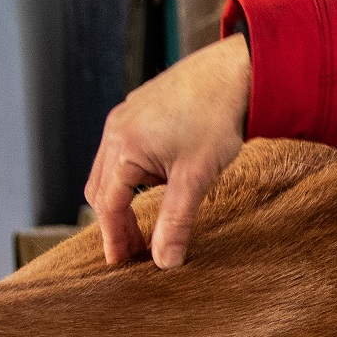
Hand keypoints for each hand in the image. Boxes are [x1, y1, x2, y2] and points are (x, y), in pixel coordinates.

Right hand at [85, 34, 249, 267]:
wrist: (233, 72)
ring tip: (145, 223)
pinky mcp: (139, 109)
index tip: (122, 263)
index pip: (109, 205)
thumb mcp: (196, 177)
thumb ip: (176, 222)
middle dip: (115, 222)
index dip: (115, 238)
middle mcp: (115, 130)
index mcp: (123, 147)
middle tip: (135, 250)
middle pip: (102, 188)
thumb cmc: (215, 119)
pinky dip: (131, 176)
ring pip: (111, 169)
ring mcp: (125, 116)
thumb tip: (165, 262)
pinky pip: (122, 151)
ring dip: (122, 199)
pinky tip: (157, 185)